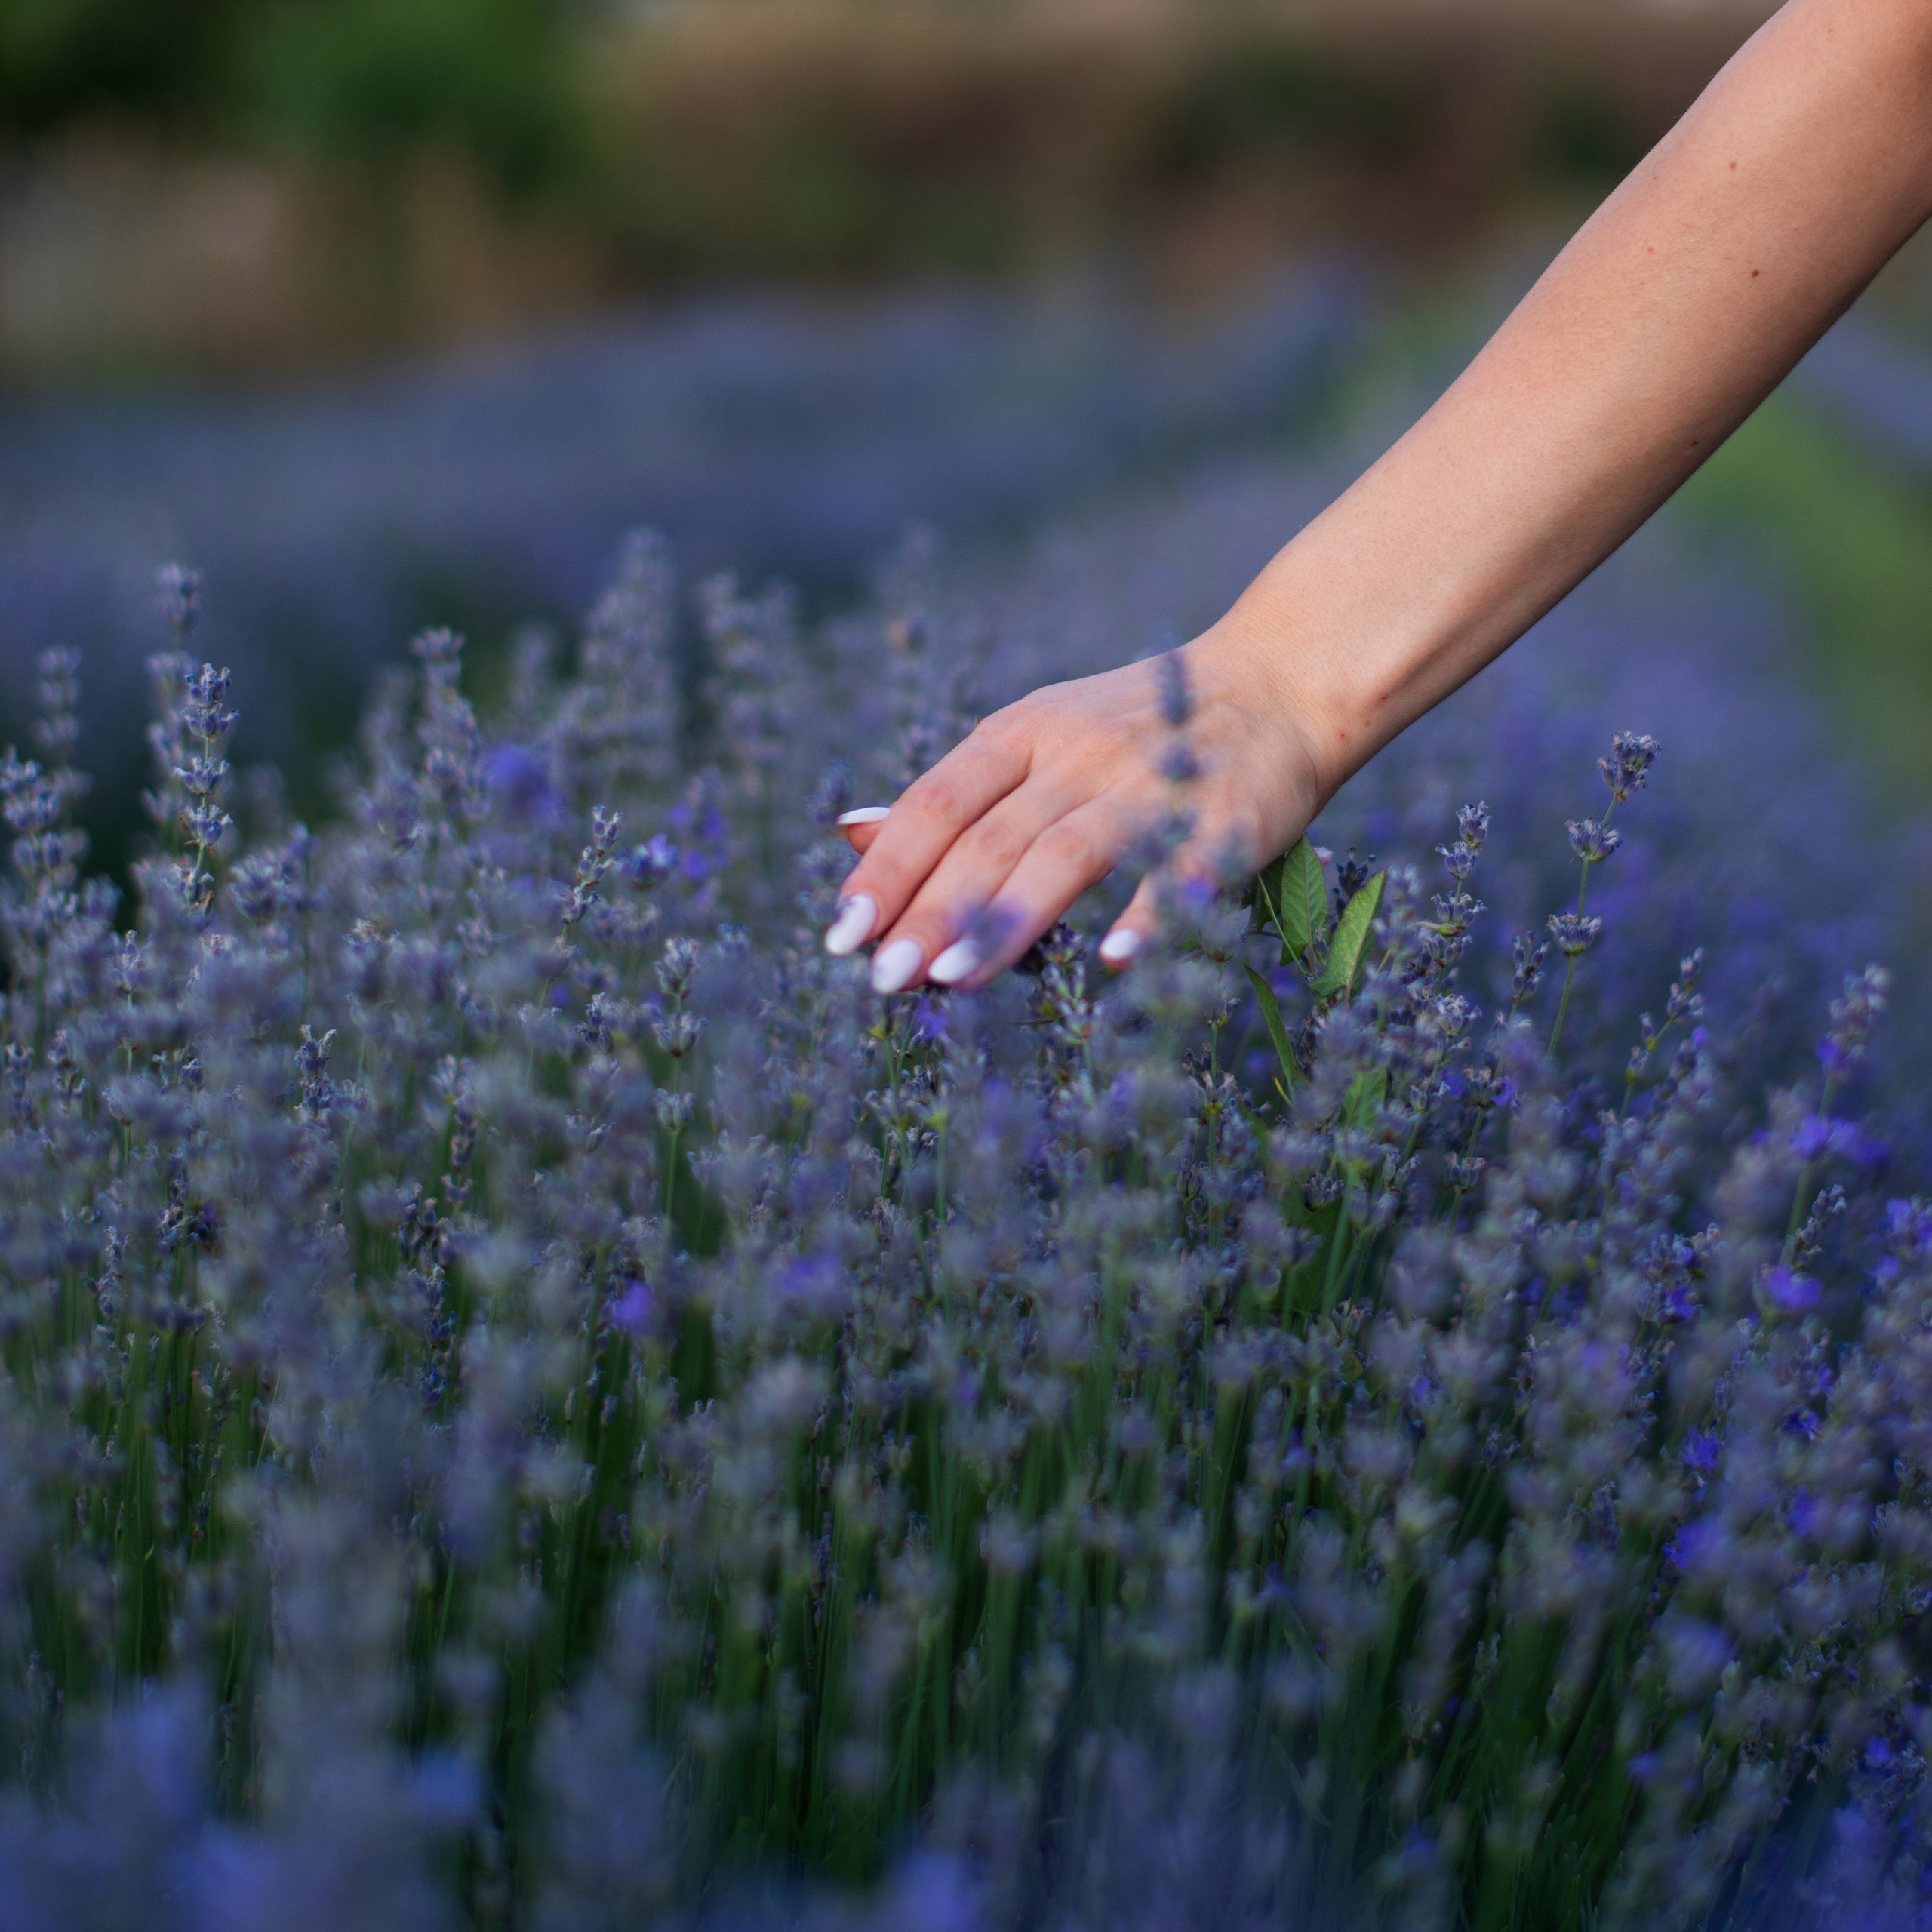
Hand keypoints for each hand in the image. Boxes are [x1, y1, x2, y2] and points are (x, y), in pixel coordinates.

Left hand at [822, 626, 1328, 991]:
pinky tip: (1115, 964)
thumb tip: (851, 836)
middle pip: (990, 838)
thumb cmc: (1141, 729)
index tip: (842, 932)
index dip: (889, 868)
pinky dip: (1150, 916)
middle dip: (930, 911)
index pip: (938, 802)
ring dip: (1007, 919)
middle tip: (882, 979)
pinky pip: (1181, 871)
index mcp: (1025, 730)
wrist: (1281, 680)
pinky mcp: (1227, 818)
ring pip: (1066, 853)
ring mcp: (1153, 784)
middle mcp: (1081, 751)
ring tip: (952, 980)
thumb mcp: (1037, 738)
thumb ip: (955, 794)